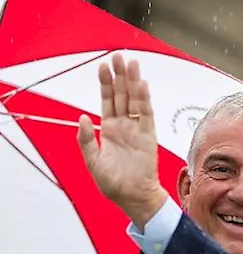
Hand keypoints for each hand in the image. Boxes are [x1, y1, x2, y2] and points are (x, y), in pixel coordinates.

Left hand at [76, 54, 169, 227]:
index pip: (108, 101)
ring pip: (135, 101)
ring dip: (133, 82)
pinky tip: (142, 85)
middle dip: (120, 76)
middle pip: (122, 95)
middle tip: (119, 56)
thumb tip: (82, 118)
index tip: (104, 66)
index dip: (106, 84)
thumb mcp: (92, 161)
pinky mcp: (148, 137)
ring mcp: (137, 130)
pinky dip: (145, 100)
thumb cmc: (114, 183)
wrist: (133, 197)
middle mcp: (124, 126)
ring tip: (131, 64)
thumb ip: (85, 140)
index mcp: (110, 130)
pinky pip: (147, 115)